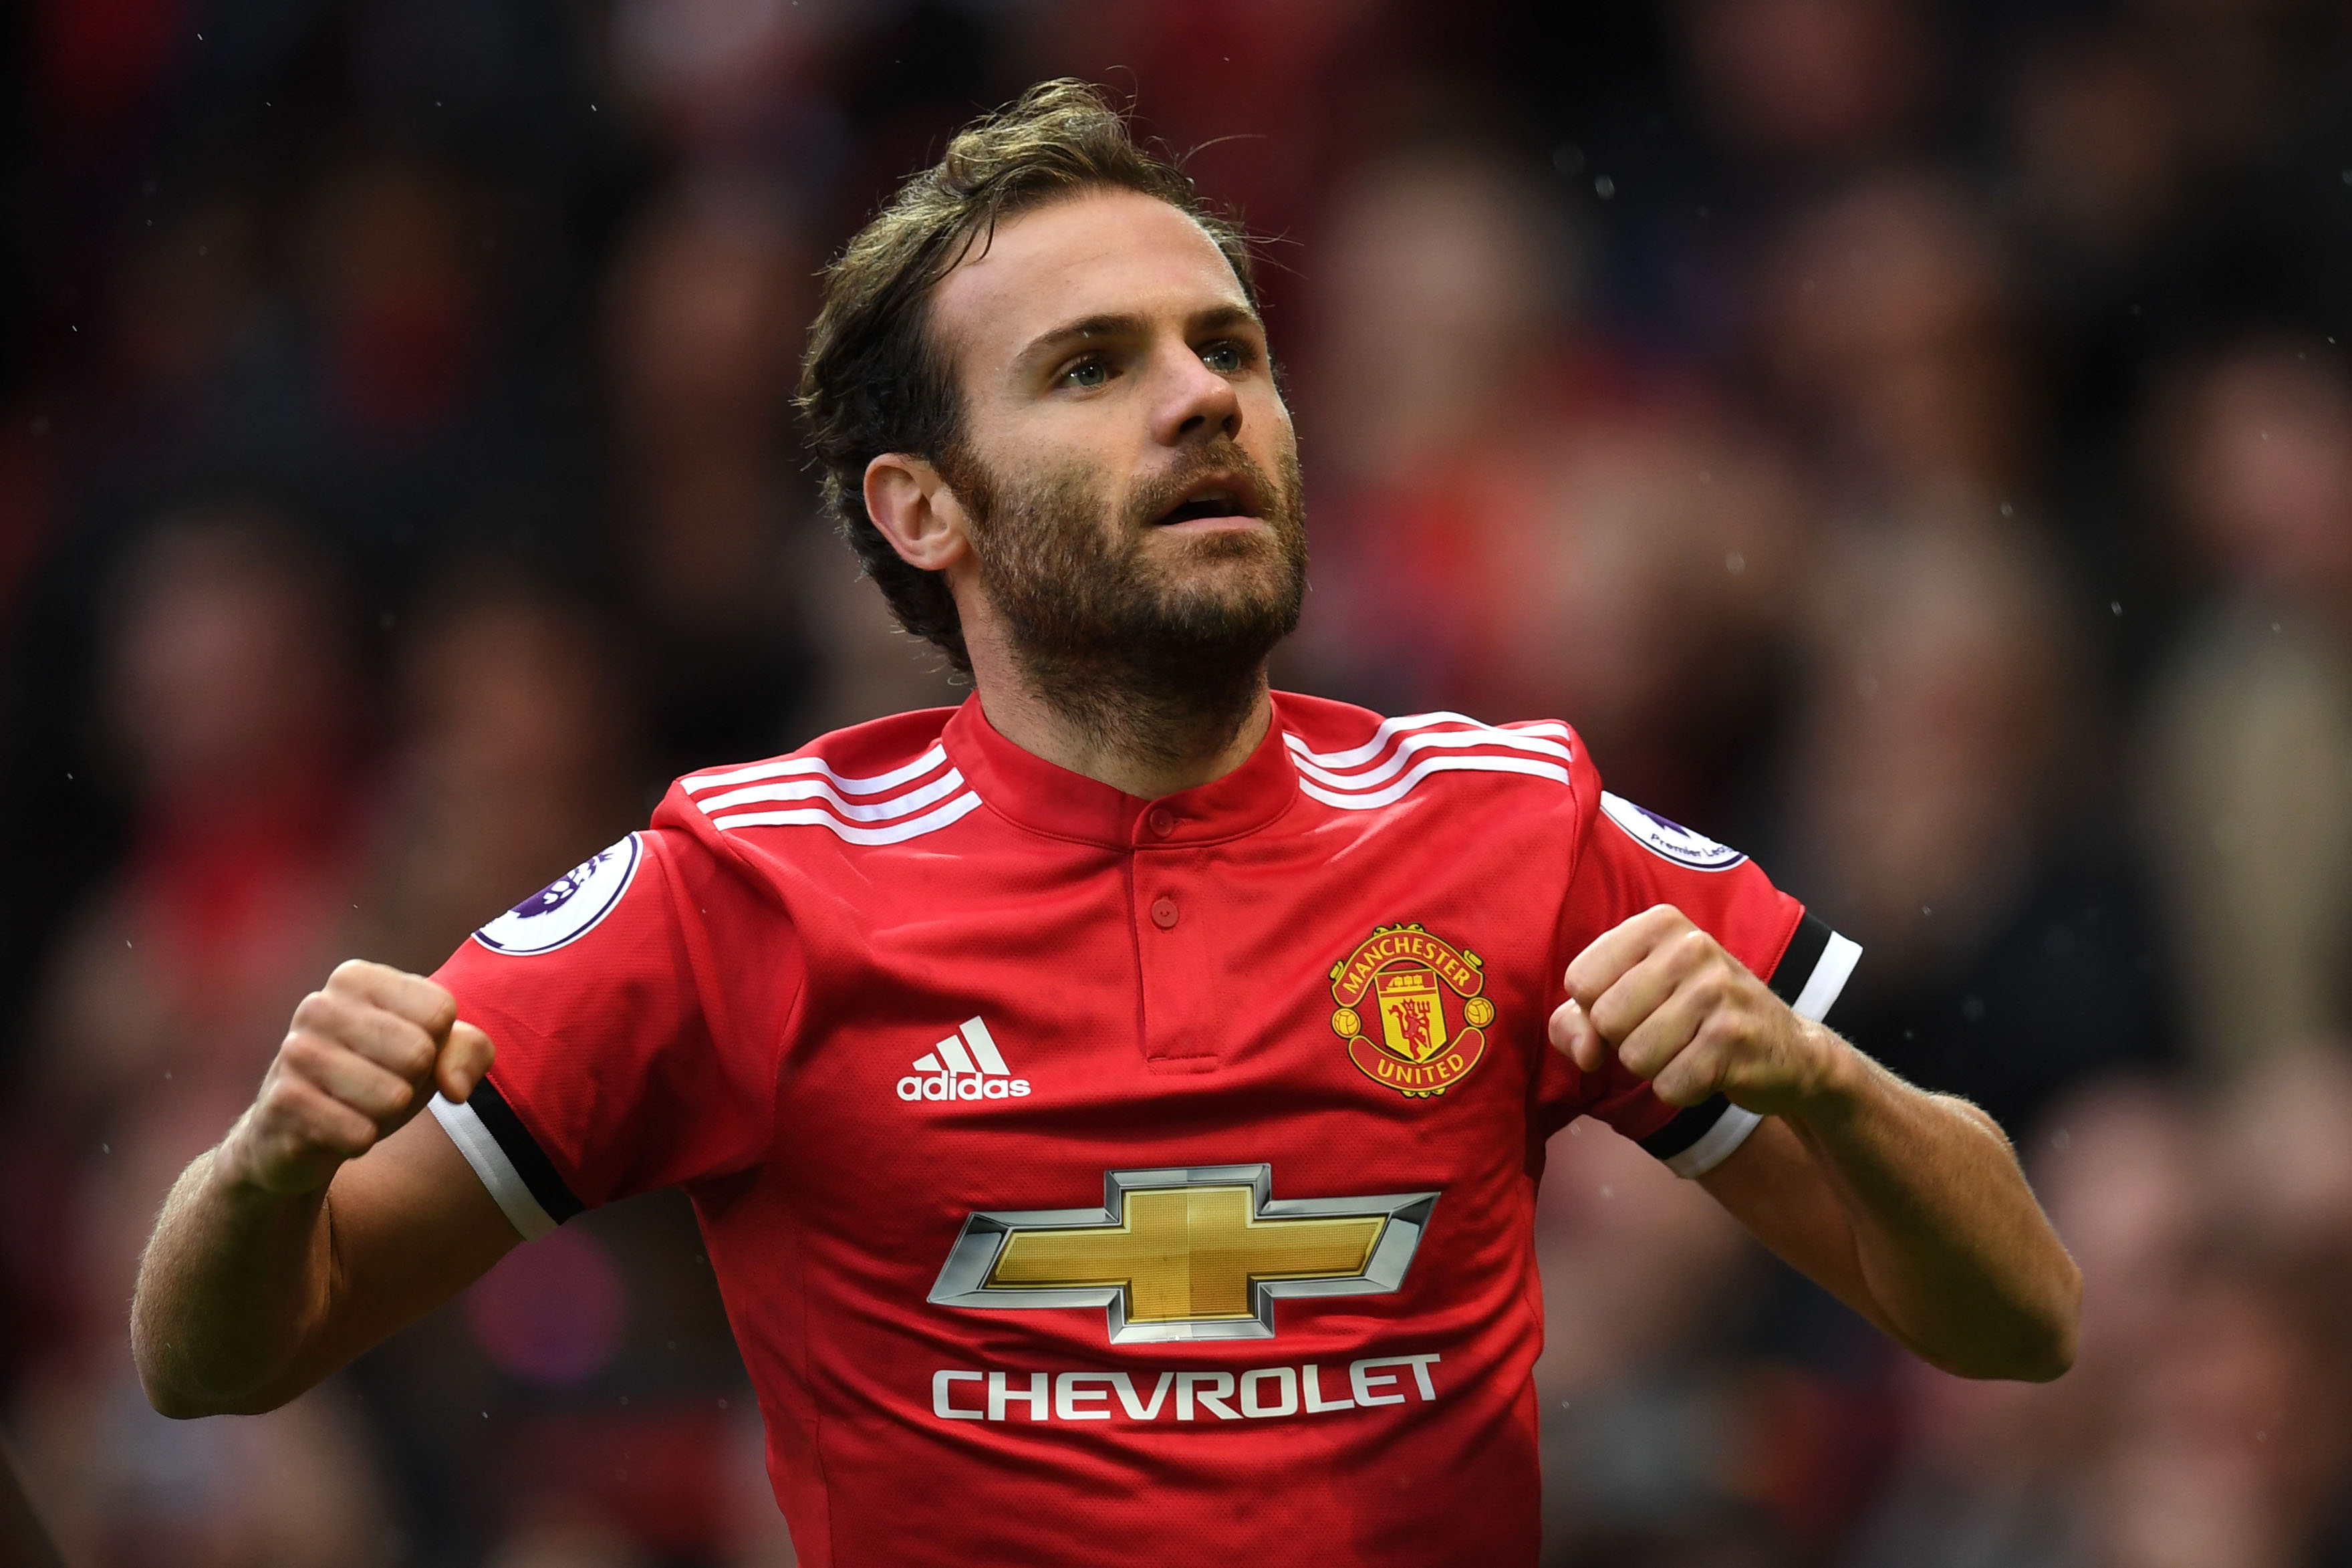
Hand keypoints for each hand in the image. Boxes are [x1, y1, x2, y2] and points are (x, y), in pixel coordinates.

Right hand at [218, 961, 494, 1196]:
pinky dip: (359, 1140)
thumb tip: (455, 1087)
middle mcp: (319, 1005)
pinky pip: (359, 1133)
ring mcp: (295, 1052)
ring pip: (392, 1096)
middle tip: (378, 1084)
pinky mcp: (283, 1103)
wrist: (293, 1132)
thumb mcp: (432, 1055)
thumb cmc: (374, 1078)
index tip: (402, 1051)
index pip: (440, 1010)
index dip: (436, 1045)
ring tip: (355, 1105)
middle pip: (419, 1052)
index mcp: (356, 978)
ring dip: (384, 1115)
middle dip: (412, 1083)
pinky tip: (334, 1129)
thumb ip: (470, 1051)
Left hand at [1548, 905, 1841, 1115]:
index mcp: (1659, 924)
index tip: (1633, 1010)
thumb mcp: (1631, 1002)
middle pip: (1605, 1020)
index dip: (1594, 1012)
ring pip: (1635, 1057)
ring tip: (1689, 1049)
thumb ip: (1577, 1021)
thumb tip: (1584, 1051)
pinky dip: (1682, 1091)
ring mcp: (1718, 990)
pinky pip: (1670, 1085)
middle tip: (1667, 1033)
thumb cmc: (1692, 1019)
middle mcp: (1692, 946)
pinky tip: (1708, 1070)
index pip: (1581, 979)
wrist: (1787, 1049)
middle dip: (1626, 1042)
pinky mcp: (1735, 1039)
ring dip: (1655, 1068)